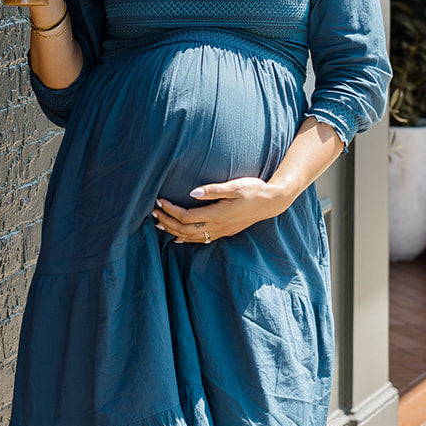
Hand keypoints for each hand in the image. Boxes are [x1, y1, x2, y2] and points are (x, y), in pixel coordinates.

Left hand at [153, 178, 289, 243]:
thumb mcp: (234, 186)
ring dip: (174, 232)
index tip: (159, 201)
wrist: (272, 202)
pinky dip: (187, 239)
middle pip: (185, 230)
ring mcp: (222, 231)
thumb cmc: (254, 190)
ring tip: (159, 224)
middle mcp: (218, 226)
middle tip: (152, 213)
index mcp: (217, 214)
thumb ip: (212, 190)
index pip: (186, 217)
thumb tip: (192, 193)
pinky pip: (202, 240)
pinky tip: (179, 238)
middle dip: (167, 222)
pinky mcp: (225, 231)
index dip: (171, 211)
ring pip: (192, 237)